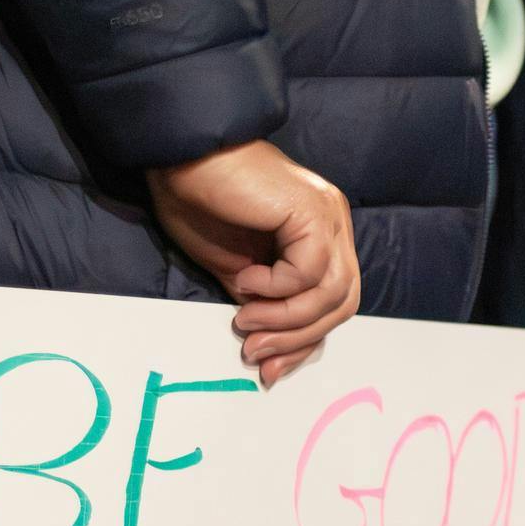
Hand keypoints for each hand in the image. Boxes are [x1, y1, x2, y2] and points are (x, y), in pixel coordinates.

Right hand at [147, 140, 360, 384]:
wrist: (181, 156)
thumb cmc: (200, 203)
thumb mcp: (236, 271)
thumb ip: (262, 304)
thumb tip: (270, 353)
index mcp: (320, 237)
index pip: (333, 303)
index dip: (304, 342)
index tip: (269, 369)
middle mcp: (333, 224)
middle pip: (343, 303)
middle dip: (300, 338)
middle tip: (255, 351)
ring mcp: (328, 215)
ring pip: (334, 293)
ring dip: (287, 319)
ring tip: (246, 319)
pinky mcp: (313, 211)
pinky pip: (310, 271)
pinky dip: (279, 288)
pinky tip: (247, 279)